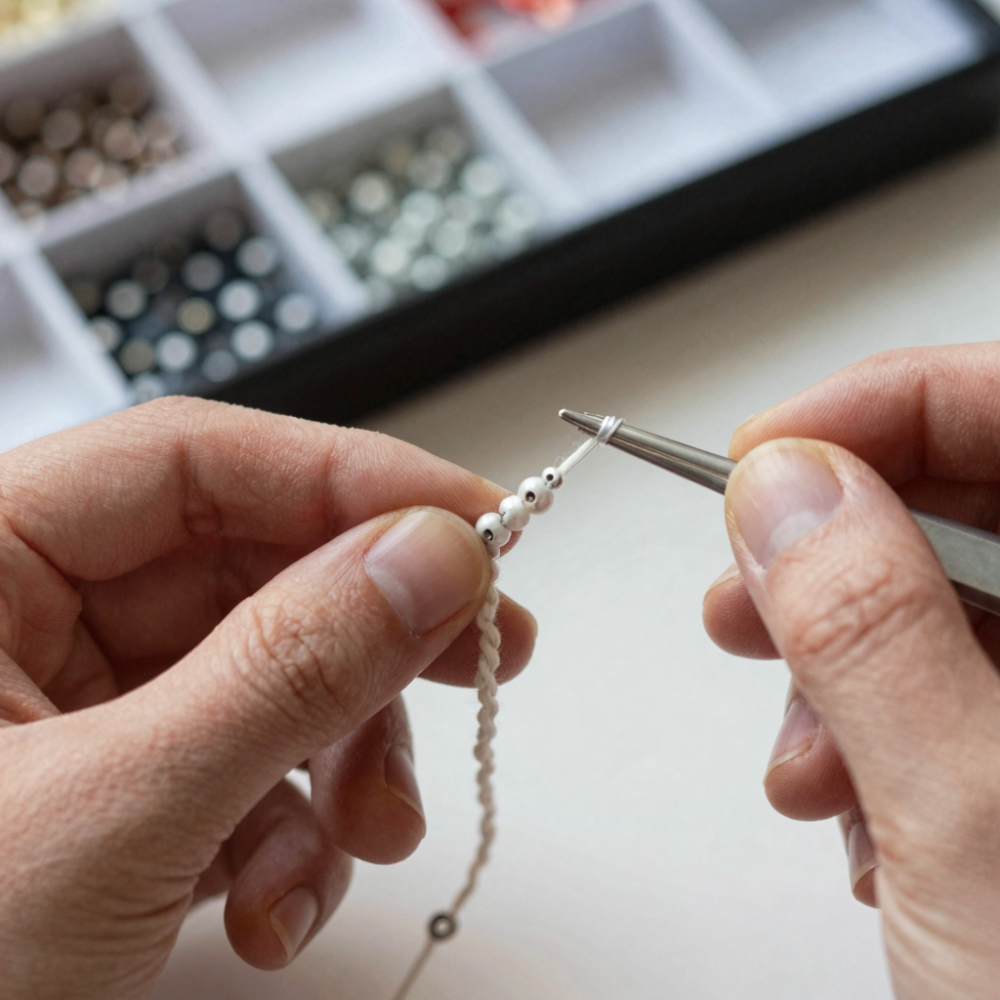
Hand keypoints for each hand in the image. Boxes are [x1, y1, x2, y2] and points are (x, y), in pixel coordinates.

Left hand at [0, 398, 535, 999]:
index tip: (473, 524)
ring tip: (367, 837)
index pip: (196, 464)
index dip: (350, 478)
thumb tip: (430, 561)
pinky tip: (280, 906)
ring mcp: (84, 708)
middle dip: (374, 635)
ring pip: (273, 676)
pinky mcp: (125, 787)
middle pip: (255, 569)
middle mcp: (33, 621)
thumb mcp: (111, 814)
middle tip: (483, 652)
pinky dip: (294, 835)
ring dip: (344, 762)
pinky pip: (250, 767)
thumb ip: (283, 674)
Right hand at [703, 344, 999, 998]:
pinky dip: (864, 728)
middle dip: (831, 551)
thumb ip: (870, 630)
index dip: (879, 408)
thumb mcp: (975, 822)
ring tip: (802, 759)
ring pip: (936, 601)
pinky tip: (850, 806)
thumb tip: (782, 486)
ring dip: (837, 666)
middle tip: (743, 598)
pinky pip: (935, 684)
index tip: (759, 455)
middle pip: (970, 503)